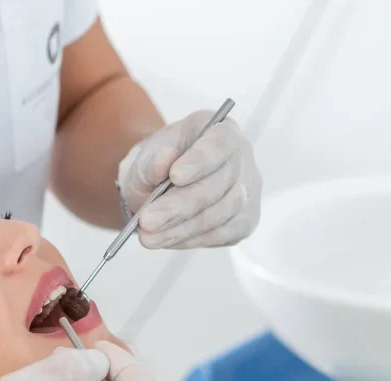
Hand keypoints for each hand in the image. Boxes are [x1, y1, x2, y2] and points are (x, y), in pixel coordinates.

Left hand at [118, 109, 262, 248]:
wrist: (158, 188)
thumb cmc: (156, 166)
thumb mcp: (144, 158)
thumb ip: (150, 161)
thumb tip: (163, 160)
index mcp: (220, 130)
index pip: (219, 143)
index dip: (200, 161)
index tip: (175, 175)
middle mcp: (241, 158)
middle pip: (219, 184)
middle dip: (180, 206)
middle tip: (147, 220)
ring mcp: (247, 191)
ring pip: (218, 214)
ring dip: (180, 229)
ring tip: (148, 236)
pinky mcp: (244, 221)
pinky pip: (220, 234)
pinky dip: (189, 239)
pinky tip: (166, 240)